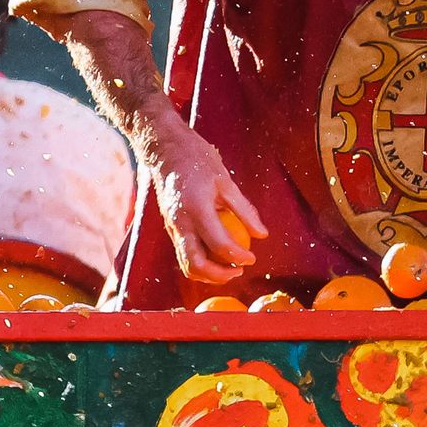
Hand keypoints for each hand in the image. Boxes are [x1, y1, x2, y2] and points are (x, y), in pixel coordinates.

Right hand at [144, 121, 267, 284]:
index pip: (219, 244)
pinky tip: (217, 258)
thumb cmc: (198, 160)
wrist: (165, 150)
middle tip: (240, 270)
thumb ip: (244, 210)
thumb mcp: (226, 181)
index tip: (252, 258)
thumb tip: (262, 234)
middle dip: (220, 275)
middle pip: (197, 264)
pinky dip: (199, 263)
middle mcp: (180, 222)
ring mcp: (172, 227)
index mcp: (196, 208)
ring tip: (230, 269)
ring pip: (186, 264)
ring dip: (208, 274)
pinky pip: (183, 254)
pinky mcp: (170, 228)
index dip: (239, 256)